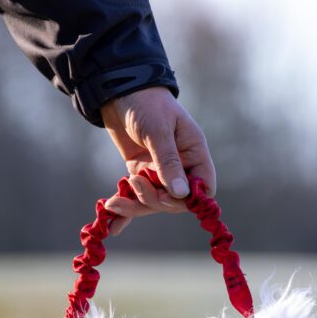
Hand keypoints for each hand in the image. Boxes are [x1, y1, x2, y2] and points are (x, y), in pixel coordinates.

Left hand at [101, 86, 215, 235]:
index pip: (203, 188)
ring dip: (134, 206)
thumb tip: (182, 194)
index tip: (168, 196)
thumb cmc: (145, 102)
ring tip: (113, 203)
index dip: (189, 199)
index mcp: (194, 152)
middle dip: (154, 199)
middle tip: (134, 184)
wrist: (117, 89)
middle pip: (175, 200)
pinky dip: (125, 211)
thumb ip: (168, 162)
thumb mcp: (157, 130)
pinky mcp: (139, 174)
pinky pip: (136, 198)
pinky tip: (113, 227)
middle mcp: (180, 166)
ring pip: (153, 202)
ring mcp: (158, 172)